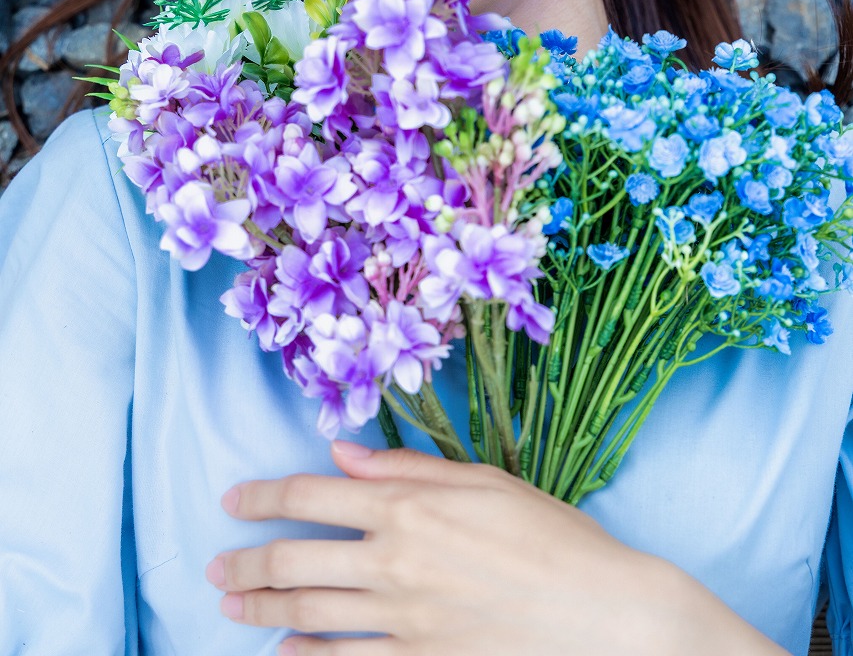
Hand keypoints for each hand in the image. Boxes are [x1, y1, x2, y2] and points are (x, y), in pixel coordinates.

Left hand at [206, 442, 787, 655]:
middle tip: (216, 564)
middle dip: (246, 562)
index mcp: (409, 505)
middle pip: (295, 561)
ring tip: (230, 605)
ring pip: (309, 615)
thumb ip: (407, 467)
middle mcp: (394, 562)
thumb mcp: (485, 480)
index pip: (311, 496)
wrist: (604, 615)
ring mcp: (403, 621)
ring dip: (261, 609)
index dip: (263, 497)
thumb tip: (344, 453)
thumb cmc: (552, 537)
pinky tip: (285, 655)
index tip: (232, 501)